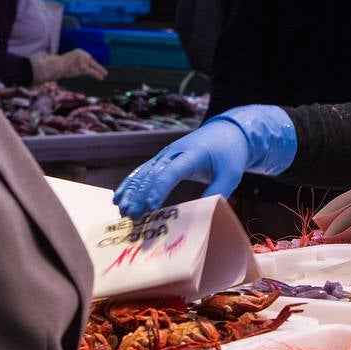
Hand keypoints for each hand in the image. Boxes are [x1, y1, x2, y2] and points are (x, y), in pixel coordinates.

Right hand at [30, 49, 106, 83]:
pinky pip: (92, 71)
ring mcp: (83, 60)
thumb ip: (78, 63)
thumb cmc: (61, 65)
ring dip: (99, 71)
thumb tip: (84, 67)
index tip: (98, 68)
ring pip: (93, 66)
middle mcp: (82, 54)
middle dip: (98, 67)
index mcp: (79, 52)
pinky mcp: (83, 67)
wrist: (56, 66)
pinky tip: (102, 77)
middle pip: (92, 61)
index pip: (88, 58)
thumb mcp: (71, 61)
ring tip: (104, 74)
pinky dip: (97, 74)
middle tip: (105, 72)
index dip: (93, 64)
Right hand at [114, 105, 296, 217]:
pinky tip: (119, 197)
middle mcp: (174, 152)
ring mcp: (165, 154)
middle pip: (153, 174)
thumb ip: (218, 192)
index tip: (150, 206)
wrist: (225, 132)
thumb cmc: (229, 155)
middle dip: (140, 195)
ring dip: (131, 191)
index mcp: (193, 154)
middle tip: (132, 216)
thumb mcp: (231, 174)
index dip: (160, 189)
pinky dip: (130, 184)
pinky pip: (143, 171)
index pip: (172, 171)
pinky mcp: (161, 159)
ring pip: (144, 172)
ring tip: (122, 211)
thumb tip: (204, 214)